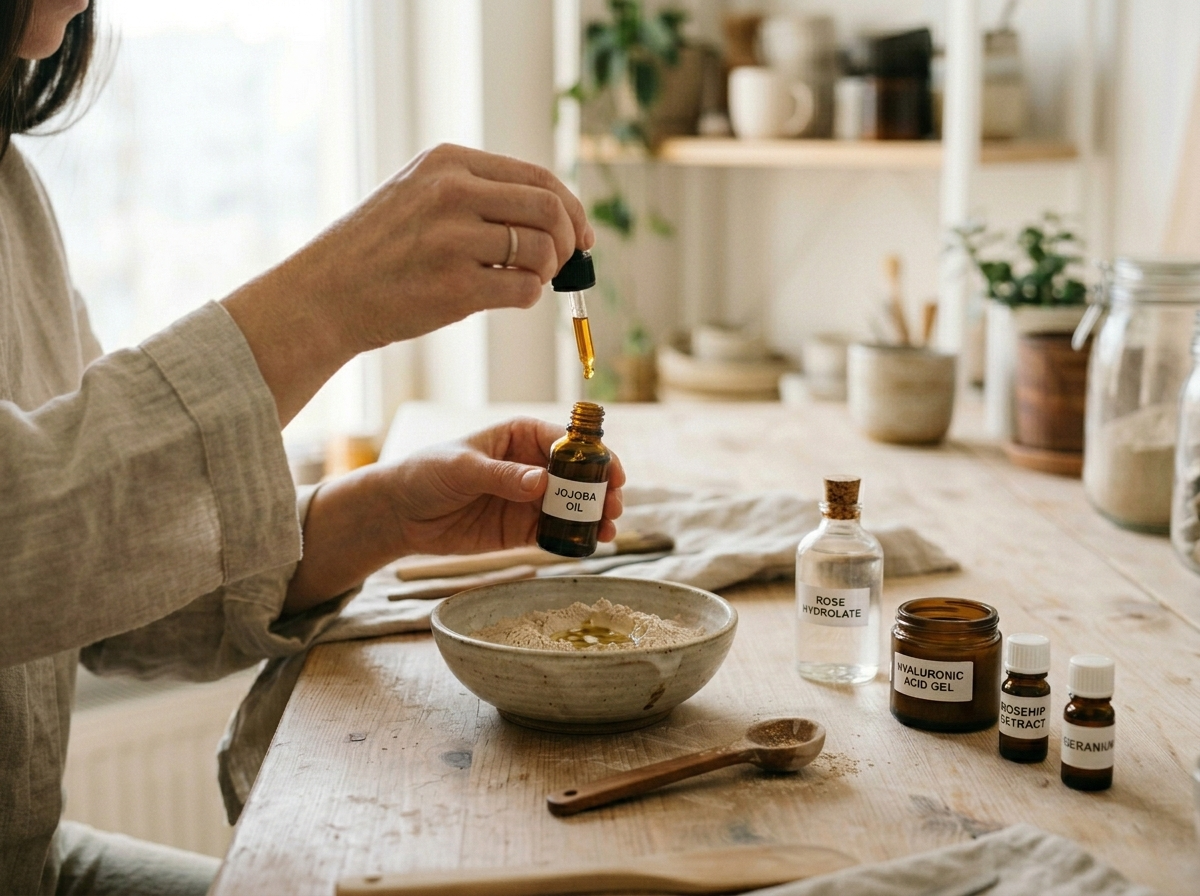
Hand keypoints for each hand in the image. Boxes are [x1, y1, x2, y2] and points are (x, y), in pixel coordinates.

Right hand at [222, 144, 594, 424]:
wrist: (324, 295)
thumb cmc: (377, 251)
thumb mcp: (419, 195)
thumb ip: (478, 195)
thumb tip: (555, 216)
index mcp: (448, 163)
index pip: (538, 177)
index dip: (571, 208)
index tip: (581, 235)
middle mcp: (452, 193)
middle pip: (549, 209)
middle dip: (569, 241)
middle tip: (561, 264)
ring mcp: (452, 240)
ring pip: (542, 251)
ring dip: (547, 273)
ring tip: (527, 282)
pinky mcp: (454, 288)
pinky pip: (524, 290)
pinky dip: (528, 297)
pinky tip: (506, 298)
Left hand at [284, 417, 625, 612]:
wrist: (399, 513)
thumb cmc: (426, 474)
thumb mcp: (463, 468)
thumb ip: (502, 476)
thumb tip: (541, 482)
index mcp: (520, 436)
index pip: (567, 442)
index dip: (594, 457)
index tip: (613, 474)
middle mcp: (531, 465)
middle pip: (577, 476)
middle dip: (601, 490)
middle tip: (614, 507)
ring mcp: (528, 498)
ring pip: (571, 507)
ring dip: (593, 517)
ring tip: (607, 531)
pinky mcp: (520, 529)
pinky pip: (553, 532)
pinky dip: (572, 539)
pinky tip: (587, 546)